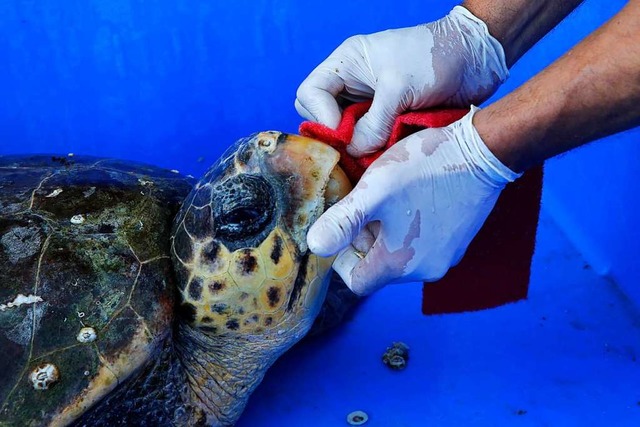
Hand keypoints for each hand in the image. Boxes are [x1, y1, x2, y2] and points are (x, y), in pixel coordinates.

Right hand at [295, 6, 507, 156]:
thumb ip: (374, 123)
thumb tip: (355, 152)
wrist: (477, 59)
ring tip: (377, 153)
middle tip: (358, 148)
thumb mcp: (399, 87)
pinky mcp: (389, 121)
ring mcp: (371, 104)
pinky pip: (369, 142)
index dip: (321, 117)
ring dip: (358, 147)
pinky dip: (375, 151)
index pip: (309, 93)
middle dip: (335, 136)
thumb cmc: (436, 58)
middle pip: (321, 117)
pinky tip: (388, 155)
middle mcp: (353, 84)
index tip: (344, 133)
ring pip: (346, 134)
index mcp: (347, 64)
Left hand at [306, 107, 520, 294]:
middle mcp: (425, 270)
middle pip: (378, 267)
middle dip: (364, 239)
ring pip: (400, 254)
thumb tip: (314, 246)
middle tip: (365, 203)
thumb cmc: (425, 168)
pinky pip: (422, 244)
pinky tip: (412, 196)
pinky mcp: (458, 242)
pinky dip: (409, 227)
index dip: (342, 257)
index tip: (344, 225)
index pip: (357, 281)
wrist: (482, 151)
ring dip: (386, 231)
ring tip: (388, 197)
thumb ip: (342, 221)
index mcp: (399, 264)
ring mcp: (446, 257)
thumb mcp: (374, 190)